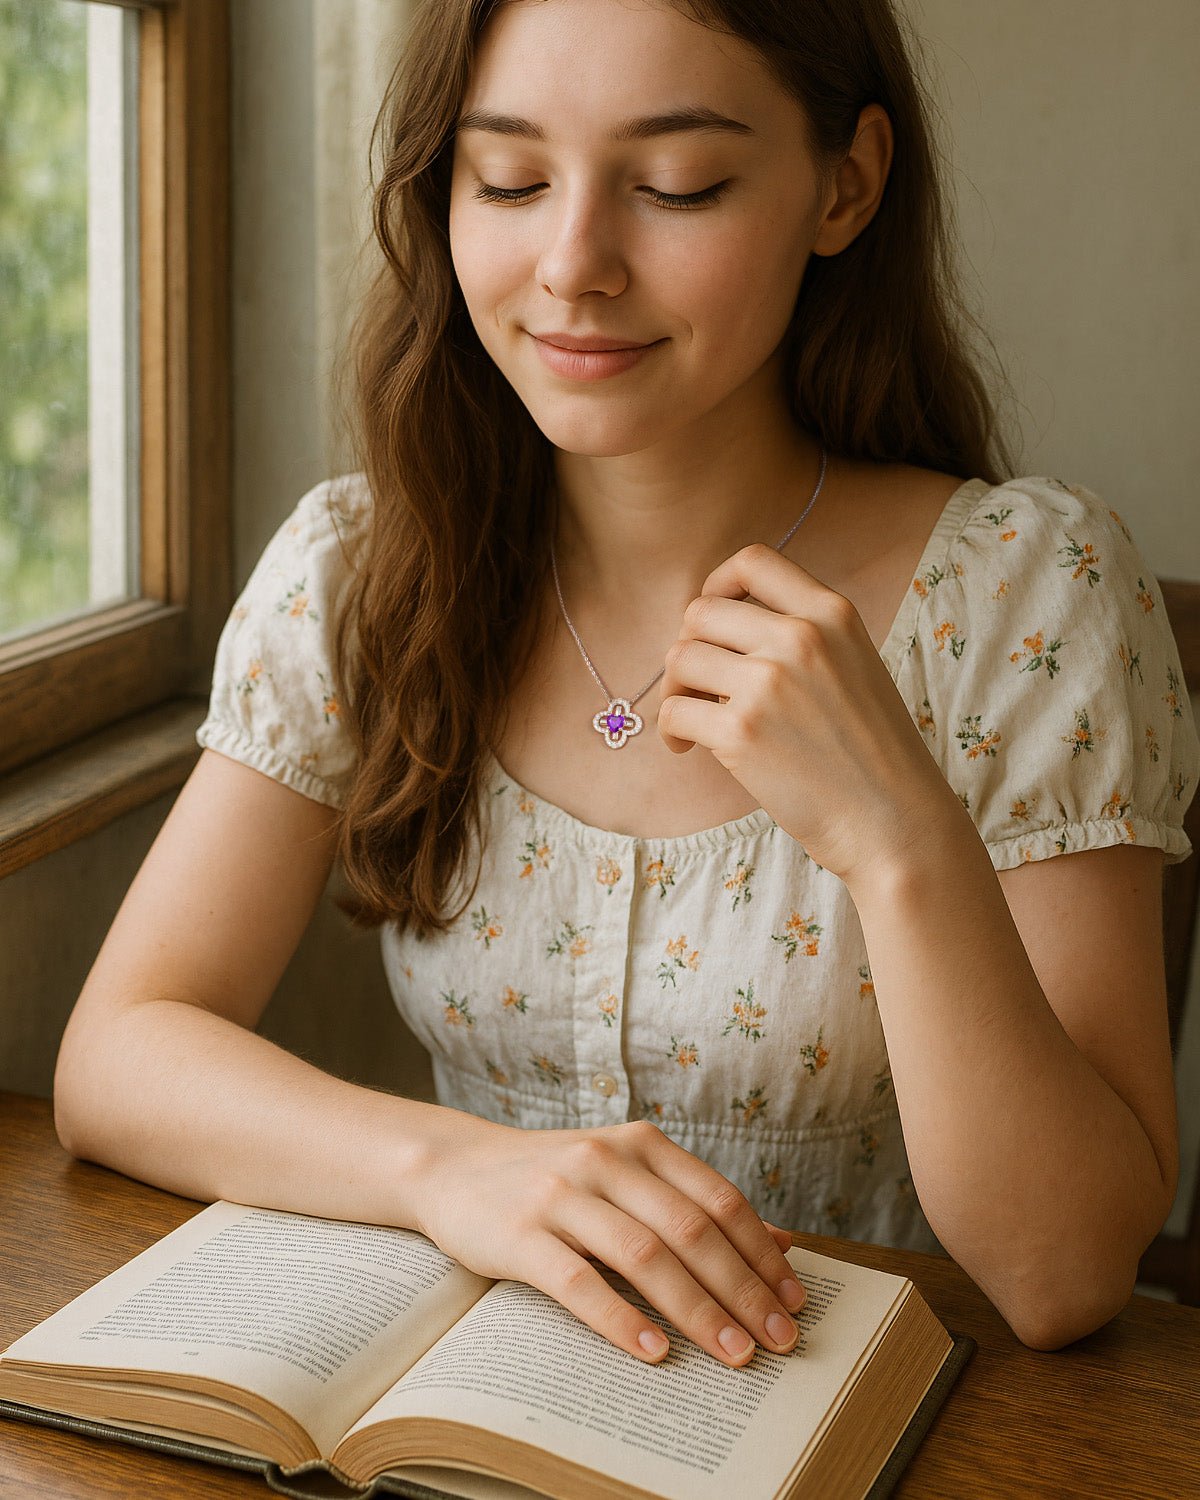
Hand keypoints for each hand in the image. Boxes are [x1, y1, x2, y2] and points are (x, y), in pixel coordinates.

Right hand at [413, 1111, 806, 1365]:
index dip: (761, 1255)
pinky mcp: (520, 1233)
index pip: (719, 1200)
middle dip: (742, 1291)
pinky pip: (579, 1280)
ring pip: (643, 1255)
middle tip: (777, 1341)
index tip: (794, 1303)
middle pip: (690, 1230)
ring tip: (731, 1354)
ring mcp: (560, 1194)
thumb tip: (782, 1245)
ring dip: (696, 1310)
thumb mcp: (627, 1177)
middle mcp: (605, 1160)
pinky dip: (620, 1319)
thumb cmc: (553, 1180)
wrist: (454, 1168)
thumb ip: (696, 1205)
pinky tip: (653, 1352)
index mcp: (640, 1145)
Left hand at [656, 543, 961, 886]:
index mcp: (831, 614)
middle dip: (689, 646)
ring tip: (693, 718)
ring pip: (680, 657)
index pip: (753, 561)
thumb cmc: (871, 752)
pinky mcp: (741, 732)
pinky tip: (686, 747)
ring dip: (676, 688)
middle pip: (702, 612)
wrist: (893, 820)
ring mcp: (768, 683)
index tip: (711, 618)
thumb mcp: (855, 664)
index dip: (717, 583)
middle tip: (699, 684)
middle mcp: (800, 638)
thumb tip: (720, 623)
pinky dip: (671, 729)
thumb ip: (801, 635)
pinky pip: (674, 710)